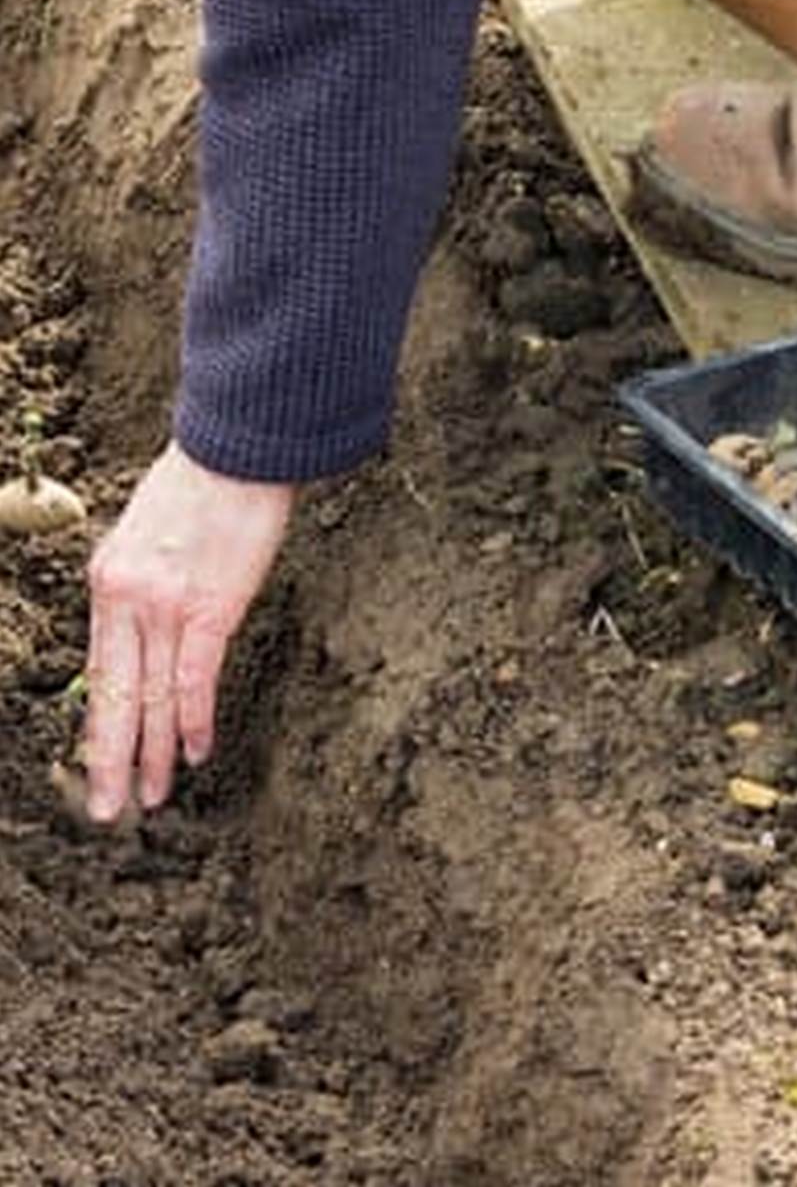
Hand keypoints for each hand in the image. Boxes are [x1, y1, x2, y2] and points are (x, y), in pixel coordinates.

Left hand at [85, 441, 293, 821]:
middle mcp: (126, 599)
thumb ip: (139, 581)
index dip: (99, 725)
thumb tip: (147, 620)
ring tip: (150, 798)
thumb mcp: (145, 532)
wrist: (237, 447)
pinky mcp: (210, 607)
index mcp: (107, 582)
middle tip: (108, 811)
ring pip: (151, 699)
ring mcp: (165, 606)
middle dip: (110, 760)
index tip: (98, 765)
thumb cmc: (200, 484)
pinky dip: (192, 722)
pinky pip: (194, 679)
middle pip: (115, 697)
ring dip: (152, 755)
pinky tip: (195, 754)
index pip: (98, 673)